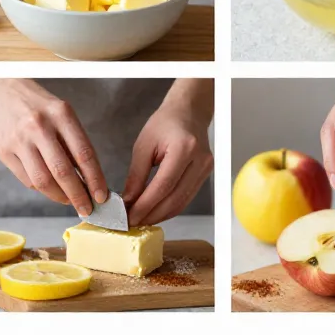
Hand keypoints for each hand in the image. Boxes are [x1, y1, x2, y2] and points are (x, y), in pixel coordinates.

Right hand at [0, 79, 105, 215]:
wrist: (3, 90)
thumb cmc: (40, 105)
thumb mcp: (63, 113)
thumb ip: (74, 142)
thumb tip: (88, 177)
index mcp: (61, 114)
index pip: (83, 153)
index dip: (95, 178)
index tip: (102, 196)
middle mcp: (40, 126)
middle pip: (63, 171)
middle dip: (78, 195)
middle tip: (87, 209)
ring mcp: (20, 140)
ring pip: (43, 181)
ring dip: (59, 197)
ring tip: (69, 201)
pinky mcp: (4, 152)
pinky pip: (27, 179)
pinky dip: (42, 188)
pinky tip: (50, 188)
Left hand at [124, 80, 213, 224]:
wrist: (188, 111)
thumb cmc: (165, 122)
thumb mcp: (144, 145)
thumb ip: (136, 176)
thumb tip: (129, 202)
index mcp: (184, 148)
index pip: (163, 186)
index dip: (145, 206)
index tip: (129, 217)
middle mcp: (199, 160)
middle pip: (174, 199)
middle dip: (151, 215)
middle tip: (132, 223)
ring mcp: (205, 168)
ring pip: (182, 203)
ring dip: (160, 215)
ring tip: (141, 219)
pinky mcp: (206, 174)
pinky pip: (186, 198)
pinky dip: (170, 207)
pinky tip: (155, 210)